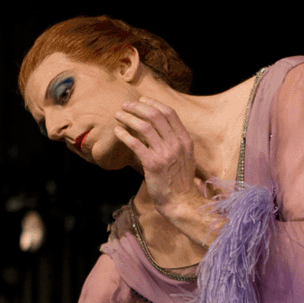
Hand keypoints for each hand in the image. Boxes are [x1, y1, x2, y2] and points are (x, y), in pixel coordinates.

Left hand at [113, 98, 209, 216]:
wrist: (181, 202)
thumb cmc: (181, 182)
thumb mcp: (186, 157)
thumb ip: (176, 142)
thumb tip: (161, 129)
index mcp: (185, 140)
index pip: (169, 113)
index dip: (154, 103)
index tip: (142, 100)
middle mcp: (176, 143)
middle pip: (155, 115)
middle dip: (138, 107)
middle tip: (126, 105)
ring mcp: (165, 153)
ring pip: (144, 126)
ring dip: (129, 118)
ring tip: (118, 115)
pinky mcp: (152, 164)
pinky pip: (135, 144)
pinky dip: (124, 135)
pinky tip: (117, 132)